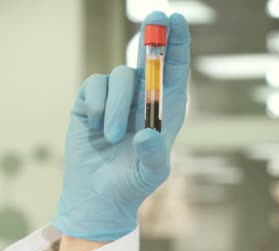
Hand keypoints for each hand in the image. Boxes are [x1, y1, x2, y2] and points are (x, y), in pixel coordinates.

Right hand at [51, 12, 190, 241]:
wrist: (99, 195)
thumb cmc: (133, 182)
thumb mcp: (151, 172)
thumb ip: (154, 155)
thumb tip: (147, 133)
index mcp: (168, 107)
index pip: (176, 69)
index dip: (177, 42)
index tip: (177, 19)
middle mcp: (145, 96)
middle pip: (150, 56)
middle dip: (154, 35)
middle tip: (157, 15)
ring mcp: (118, 97)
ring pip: (120, 77)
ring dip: (117, 106)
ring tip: (112, 137)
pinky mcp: (91, 100)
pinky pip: (95, 86)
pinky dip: (96, 106)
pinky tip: (96, 129)